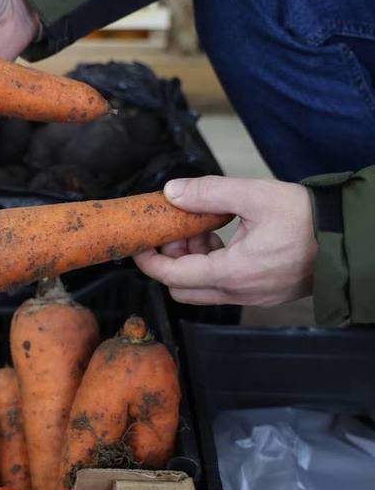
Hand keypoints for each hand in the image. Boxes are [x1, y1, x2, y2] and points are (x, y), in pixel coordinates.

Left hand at [133, 176, 317, 306]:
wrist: (350, 236)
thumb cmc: (306, 217)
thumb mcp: (254, 195)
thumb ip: (208, 192)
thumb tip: (171, 192)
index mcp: (232, 272)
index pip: (173, 276)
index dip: (149, 261)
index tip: (138, 245)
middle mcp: (239, 292)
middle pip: (183, 288)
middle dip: (171, 260)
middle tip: (179, 232)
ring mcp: (253, 297)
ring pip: (204, 289)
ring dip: (193, 262)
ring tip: (205, 230)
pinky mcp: (264, 294)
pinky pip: (225, 287)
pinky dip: (214, 266)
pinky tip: (225, 239)